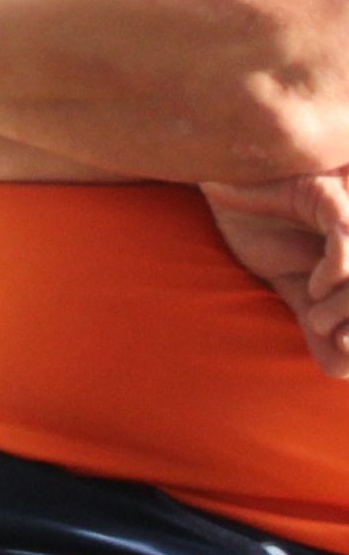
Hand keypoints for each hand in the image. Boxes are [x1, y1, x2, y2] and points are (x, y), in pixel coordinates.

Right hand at [203, 173, 348, 377]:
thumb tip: (338, 371)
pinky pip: (346, 239)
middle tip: (336, 341)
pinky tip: (314, 288)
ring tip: (318, 320)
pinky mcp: (331, 196)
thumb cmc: (254, 223)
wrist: (219, 182)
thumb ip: (313, 320)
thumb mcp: (285, 282)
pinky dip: (336, 273)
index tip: (341, 350)